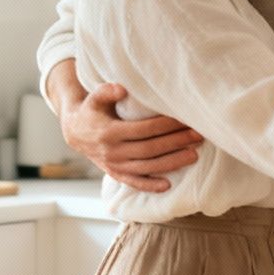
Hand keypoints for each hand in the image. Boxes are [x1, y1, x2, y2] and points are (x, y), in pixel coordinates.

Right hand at [62, 81, 201, 193]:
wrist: (75, 132)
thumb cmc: (91, 111)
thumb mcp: (94, 98)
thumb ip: (106, 91)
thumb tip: (121, 88)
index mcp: (109, 132)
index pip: (143, 130)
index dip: (165, 125)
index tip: (185, 120)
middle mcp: (112, 152)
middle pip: (150, 149)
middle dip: (175, 143)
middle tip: (198, 136)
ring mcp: (114, 165)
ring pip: (146, 167)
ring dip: (171, 163)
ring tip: (193, 156)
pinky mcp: (115, 174)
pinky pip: (134, 182)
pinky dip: (150, 186)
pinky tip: (168, 185)